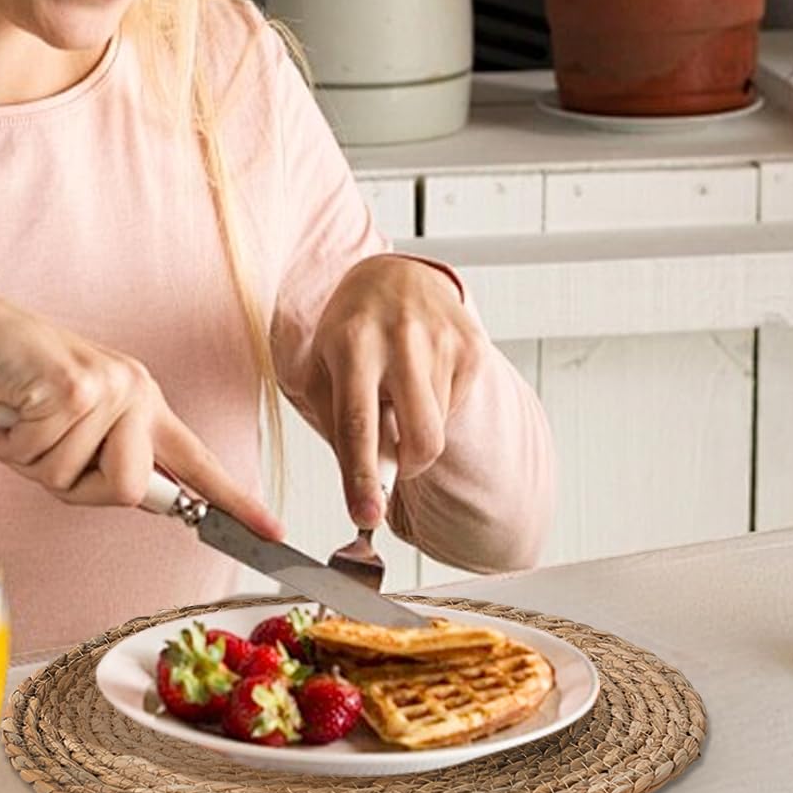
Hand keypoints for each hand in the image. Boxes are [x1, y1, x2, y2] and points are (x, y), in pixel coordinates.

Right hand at [0, 283, 281, 539]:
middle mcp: (135, 390)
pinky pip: (34, 458)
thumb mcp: (70, 422)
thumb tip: (135, 494)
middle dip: (71, 485)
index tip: (273, 531)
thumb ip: (104, 457)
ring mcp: (108, 387)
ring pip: (67, 479)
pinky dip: (0, 444)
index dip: (234, 502)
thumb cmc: (11, 383)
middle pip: (126, 491)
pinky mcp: (72, 388)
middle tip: (37, 445)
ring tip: (14, 417)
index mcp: (142, 402)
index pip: (196, 461)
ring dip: (24, 459)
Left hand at [305, 256, 483, 526]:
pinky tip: (420, 378)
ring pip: (437, 429)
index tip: (365, 516)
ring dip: (416, 429)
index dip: (362, 477)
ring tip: (398, 393)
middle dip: (407, 468)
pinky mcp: (472, 347)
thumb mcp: (321, 368)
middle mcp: (399, 339)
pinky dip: (435, 409)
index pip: (357, 424)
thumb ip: (338, 426)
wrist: (395, 277)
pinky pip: (455, 409)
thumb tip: (366, 487)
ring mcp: (441, 341)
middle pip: (418, 438)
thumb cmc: (350, 329)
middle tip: (393, 461)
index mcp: (351, 344)